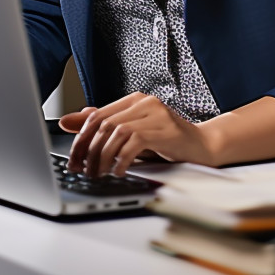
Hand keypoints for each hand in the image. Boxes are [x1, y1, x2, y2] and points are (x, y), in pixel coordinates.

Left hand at [58, 92, 215, 176]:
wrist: (203, 146)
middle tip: (83, 171)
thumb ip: (106, 125)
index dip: (80, 138)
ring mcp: (155, 114)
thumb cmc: (167, 142)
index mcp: (134, 100)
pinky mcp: (164, 130)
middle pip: (104, 124)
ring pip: (116, 133)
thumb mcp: (133, 133)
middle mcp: (143, 102)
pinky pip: (134, 143)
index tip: (73, 159)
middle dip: (88, 151)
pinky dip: (122, 159)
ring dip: (102, 157)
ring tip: (99, 173)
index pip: (96, 116)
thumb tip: (71, 120)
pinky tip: (119, 171)